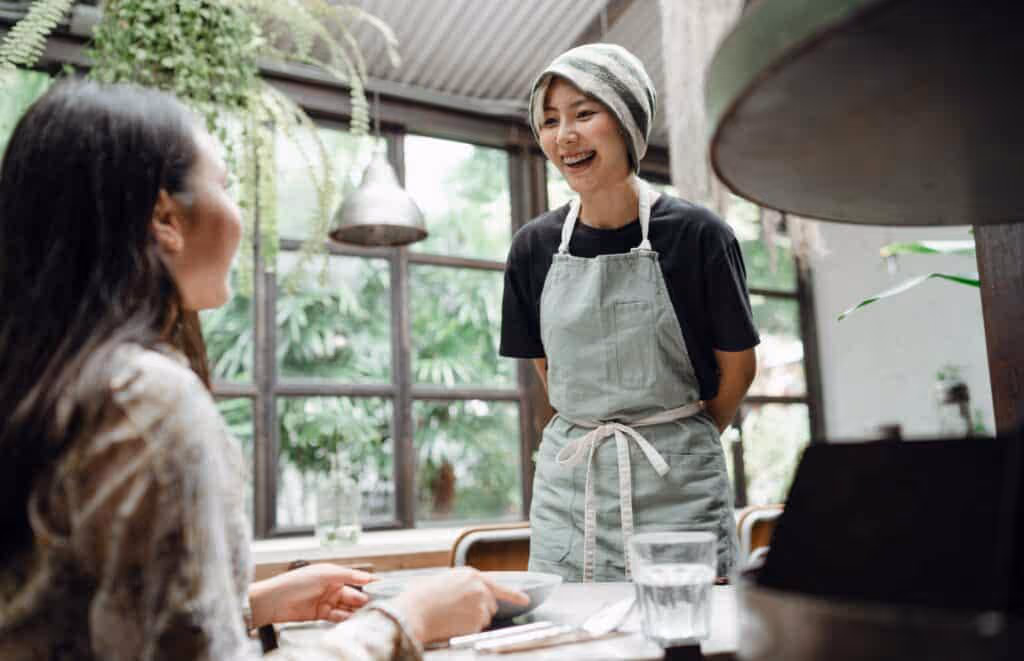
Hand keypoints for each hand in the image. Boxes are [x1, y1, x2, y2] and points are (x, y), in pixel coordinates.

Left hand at [249, 563, 375, 626]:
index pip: (355, 578)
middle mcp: (331, 587)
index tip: (382, 588)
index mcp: (333, 574)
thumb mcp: (324, 574)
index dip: (368, 583)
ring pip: (346, 607)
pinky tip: (352, 620)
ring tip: (365, 615)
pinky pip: (337, 617)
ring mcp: (326, 601)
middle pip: (353, 595)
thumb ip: (348, 576)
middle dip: (363, 600)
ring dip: (355, 611)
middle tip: (374, 606)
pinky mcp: (320, 615)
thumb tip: (368, 576)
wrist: (273, 601)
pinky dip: (345, 618)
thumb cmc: (294, 582)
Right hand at [391, 567, 529, 642]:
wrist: (414, 611)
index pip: (498, 585)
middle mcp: (480, 587)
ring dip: (473, 620)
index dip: (514, 594)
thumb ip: (460, 585)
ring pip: (484, 618)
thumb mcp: (442, 581)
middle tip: (460, 613)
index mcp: (470, 574)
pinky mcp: (478, 620)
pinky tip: (453, 624)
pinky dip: (468, 630)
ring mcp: (480, 604)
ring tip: (451, 617)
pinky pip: (477, 629)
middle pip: (491, 604)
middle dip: (480, 610)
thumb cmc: (421, 597)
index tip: (525, 600)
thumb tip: (464, 594)